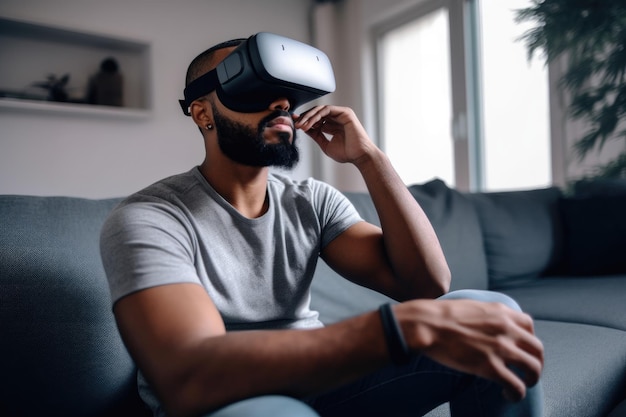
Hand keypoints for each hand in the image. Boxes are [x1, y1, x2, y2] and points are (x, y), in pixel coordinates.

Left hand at [294, 105, 376, 164]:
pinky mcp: (345, 112)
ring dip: (309, 117)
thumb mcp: (325, 144)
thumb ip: (316, 136)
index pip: (316, 119)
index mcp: (333, 125)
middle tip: (296, 124)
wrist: (359, 156)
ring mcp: (341, 114)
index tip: (296, 125)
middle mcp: (337, 118)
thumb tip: (305, 129)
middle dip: (305, 117)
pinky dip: (316, 116)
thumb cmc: (347, 153)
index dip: (305, 121)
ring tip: (301, 125)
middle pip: (317, 113)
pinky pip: (326, 110)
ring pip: (320, 110)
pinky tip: (310, 124)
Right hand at [397, 299, 543, 400]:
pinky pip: (516, 386)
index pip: (529, 325)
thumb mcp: (470, 306)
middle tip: (527, 370)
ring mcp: (501, 348)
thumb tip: (484, 323)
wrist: (427, 324)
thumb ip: (485, 314)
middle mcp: (506, 329)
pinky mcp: (491, 368)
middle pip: (537, 349)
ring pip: (533, 368)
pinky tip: (507, 395)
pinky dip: (516, 394)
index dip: (527, 339)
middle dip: (536, 361)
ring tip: (523, 384)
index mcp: (501, 312)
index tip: (520, 348)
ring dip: (531, 379)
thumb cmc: (440, 315)